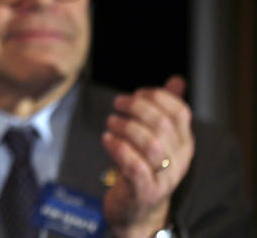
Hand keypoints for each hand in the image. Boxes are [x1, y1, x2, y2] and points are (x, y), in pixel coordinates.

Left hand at [102, 76, 194, 236]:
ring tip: (110, 122)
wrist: (137, 210)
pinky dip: (119, 148)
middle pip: (163, 124)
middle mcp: (179, 160)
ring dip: (126, 127)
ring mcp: (164, 177)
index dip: (157, 96)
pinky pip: (135, 166)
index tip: (138, 93)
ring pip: (150, 144)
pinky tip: (107, 139)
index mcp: (184, 142)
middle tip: (118, 103)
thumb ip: (165, 109)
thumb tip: (177, 80)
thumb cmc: (145, 166)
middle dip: (137, 107)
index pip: (180, 112)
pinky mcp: (145, 192)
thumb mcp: (158, 138)